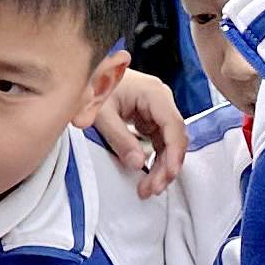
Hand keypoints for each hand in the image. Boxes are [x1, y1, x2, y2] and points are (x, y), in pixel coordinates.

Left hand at [90, 71, 184, 199]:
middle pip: (175, 138)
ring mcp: (158, 111)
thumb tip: (138, 164)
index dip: (174, 152)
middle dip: (167, 166)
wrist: (89, 76)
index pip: (173, 125)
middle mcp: (161, 101)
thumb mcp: (101, 114)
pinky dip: (156, 162)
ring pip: (169, 144)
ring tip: (148, 189)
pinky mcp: (151, 120)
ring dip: (162, 168)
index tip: (168, 173)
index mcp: (153, 93)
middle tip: (153, 188)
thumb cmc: (94, 86)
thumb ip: (119, 138)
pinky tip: (148, 177)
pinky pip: (160, 144)